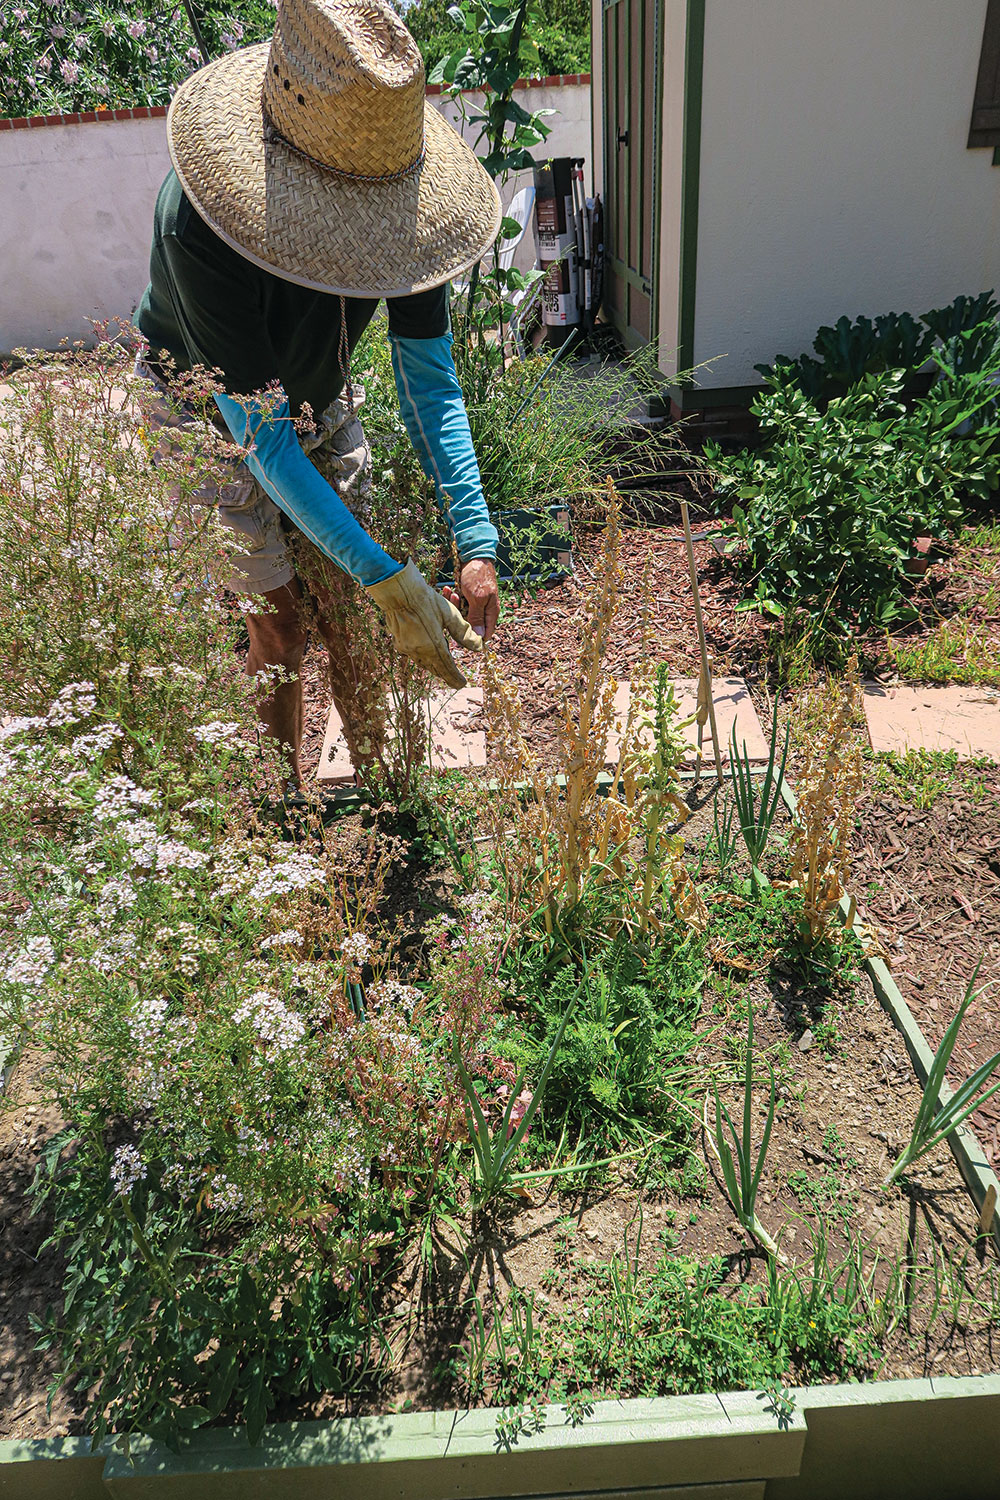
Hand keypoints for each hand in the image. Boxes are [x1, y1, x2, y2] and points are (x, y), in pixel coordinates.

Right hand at [365, 560, 481, 689]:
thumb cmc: (427, 600)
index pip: (447, 668)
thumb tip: (479, 647)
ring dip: (435, 666)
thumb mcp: (450, 615)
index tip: (462, 684)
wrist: (399, 592)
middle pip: (435, 669)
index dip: (455, 678)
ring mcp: (407, 649)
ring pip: (424, 663)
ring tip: (443, 667)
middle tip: (454, 679)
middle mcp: (419, 651)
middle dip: (446, 674)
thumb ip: (464, 633)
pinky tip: (428, 653)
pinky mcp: (400, 644)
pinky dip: (424, 657)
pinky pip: (415, 656)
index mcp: (434, 645)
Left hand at [443, 558, 498, 642]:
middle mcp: (483, 610)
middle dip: (460, 615)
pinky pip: (457, 603)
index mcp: (491, 612)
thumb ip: (477, 617)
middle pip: (470, 624)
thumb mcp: (477, 598)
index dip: (474, 637)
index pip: (485, 633)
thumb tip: (480, 636)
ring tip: (453, 592)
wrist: (473, 555)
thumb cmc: (478, 576)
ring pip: (461, 613)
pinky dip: (451, 597)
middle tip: (457, 600)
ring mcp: (474, 603)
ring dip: (454, 604)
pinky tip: (448, 589)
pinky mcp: (466, 596)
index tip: (461, 634)